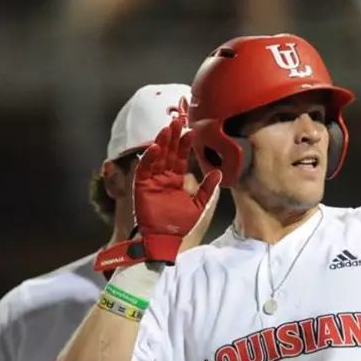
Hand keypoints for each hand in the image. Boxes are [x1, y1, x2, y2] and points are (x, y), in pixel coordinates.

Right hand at [135, 117, 221, 262]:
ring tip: (167, 129)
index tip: (192, 130)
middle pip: (169, 153)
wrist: (165, 239)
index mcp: (176, 180)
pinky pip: (144, 170)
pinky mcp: (142, 186)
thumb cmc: (180, 224)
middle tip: (178, 121)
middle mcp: (164, 177)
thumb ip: (208, 188)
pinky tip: (155, 148)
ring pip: (157, 157)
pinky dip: (149, 159)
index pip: (181, 157)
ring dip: (161, 143)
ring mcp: (152, 180)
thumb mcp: (199, 205)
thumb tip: (219, 172)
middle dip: (173, 137)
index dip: (186, 144)